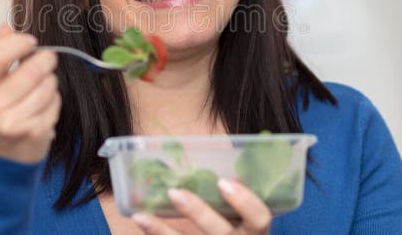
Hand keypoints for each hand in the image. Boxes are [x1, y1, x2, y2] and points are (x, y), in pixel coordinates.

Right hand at [0, 23, 60, 163]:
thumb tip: (6, 27)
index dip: (17, 43)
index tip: (30, 41)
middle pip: (29, 71)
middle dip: (44, 60)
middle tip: (46, 58)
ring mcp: (11, 125)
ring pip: (47, 86)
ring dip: (49, 81)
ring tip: (40, 88)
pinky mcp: (33, 134)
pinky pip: (55, 103)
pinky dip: (53, 100)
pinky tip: (42, 107)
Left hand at [132, 179, 271, 233]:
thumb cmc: (240, 231)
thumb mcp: (246, 220)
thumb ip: (238, 202)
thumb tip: (226, 172)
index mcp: (256, 233)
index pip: (260, 219)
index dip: (245, 202)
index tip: (223, 182)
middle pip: (220, 232)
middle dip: (197, 212)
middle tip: (174, 192)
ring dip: (162, 231)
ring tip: (141, 215)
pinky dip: (156, 234)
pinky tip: (141, 220)